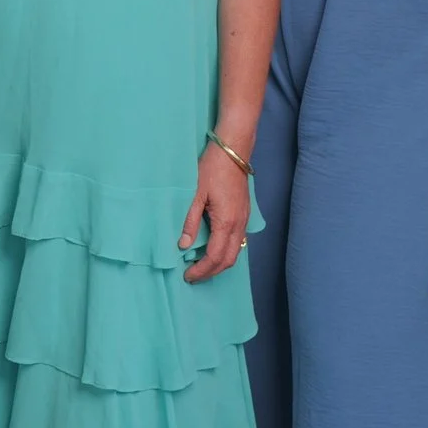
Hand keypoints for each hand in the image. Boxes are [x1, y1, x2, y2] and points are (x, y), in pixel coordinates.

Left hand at [179, 145, 251, 282]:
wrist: (233, 151)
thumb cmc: (212, 168)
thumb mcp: (196, 194)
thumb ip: (190, 221)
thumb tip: (183, 245)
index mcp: (226, 222)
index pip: (215, 257)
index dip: (202, 270)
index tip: (188, 276)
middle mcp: (238, 225)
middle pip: (229, 260)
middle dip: (211, 272)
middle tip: (193, 276)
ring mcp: (244, 220)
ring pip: (236, 252)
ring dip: (220, 264)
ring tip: (202, 266)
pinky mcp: (244, 215)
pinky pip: (239, 242)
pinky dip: (227, 252)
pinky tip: (215, 250)